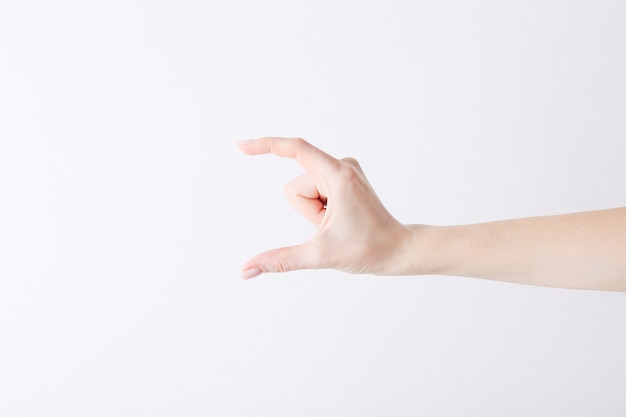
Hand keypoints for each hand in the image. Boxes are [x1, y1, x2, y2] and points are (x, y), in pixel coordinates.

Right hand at [238, 137, 413, 278]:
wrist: (397, 250)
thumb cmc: (367, 250)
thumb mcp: (319, 255)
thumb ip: (279, 260)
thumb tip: (244, 271)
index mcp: (338, 175)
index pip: (295, 149)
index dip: (266, 146)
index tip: (241, 147)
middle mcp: (341, 165)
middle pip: (295, 187)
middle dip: (305, 212)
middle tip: (331, 226)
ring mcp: (342, 171)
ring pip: (301, 192)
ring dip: (312, 213)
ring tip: (337, 224)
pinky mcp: (341, 178)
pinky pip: (311, 192)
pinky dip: (317, 210)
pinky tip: (338, 219)